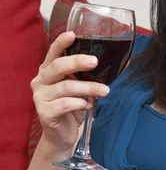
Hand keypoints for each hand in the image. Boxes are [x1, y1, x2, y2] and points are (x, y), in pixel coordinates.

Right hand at [31, 31, 109, 152]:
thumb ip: (91, 74)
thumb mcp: (82, 87)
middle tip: (95, 62)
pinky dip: (80, 103)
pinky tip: (87, 105)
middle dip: (77, 62)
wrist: (63, 135)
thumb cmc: (73, 107)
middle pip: (58, 67)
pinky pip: (64, 104)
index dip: (61, 42)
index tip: (73, 34)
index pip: (53, 52)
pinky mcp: (44, 112)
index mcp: (48, 70)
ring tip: (104, 90)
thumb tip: (123, 61)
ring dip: (88, 88)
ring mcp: (40, 97)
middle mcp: (40, 80)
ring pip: (66, 87)